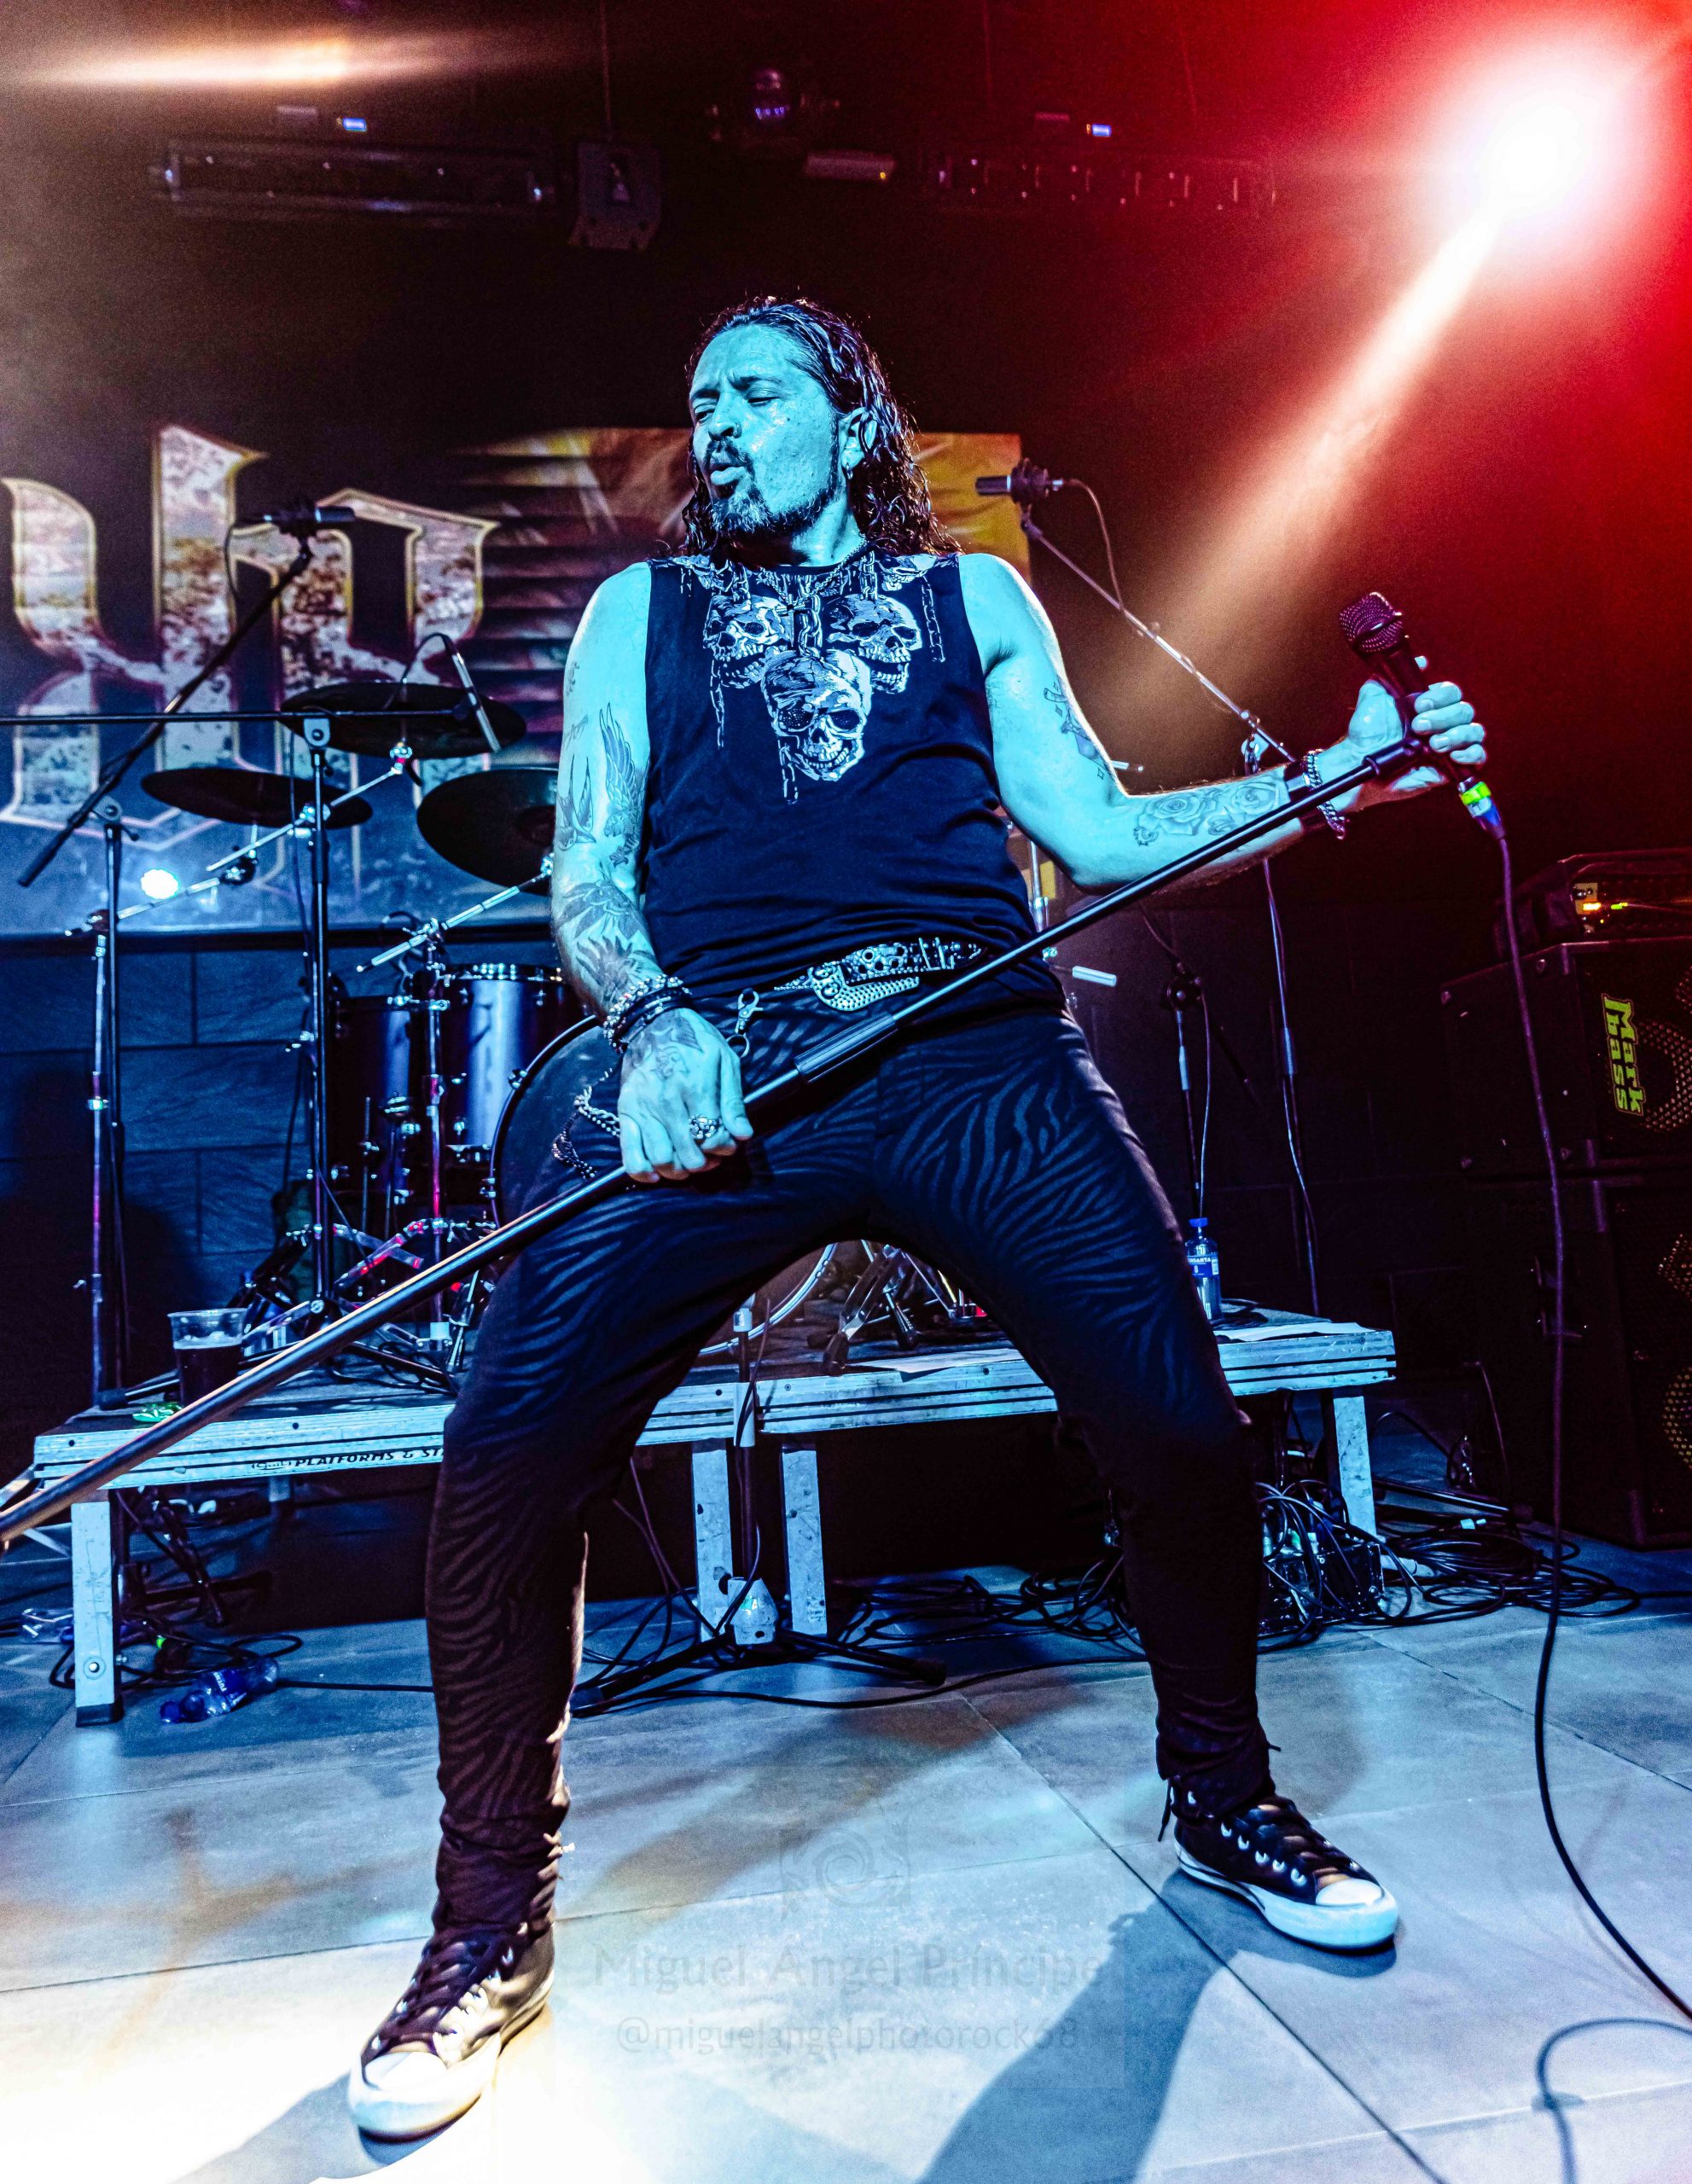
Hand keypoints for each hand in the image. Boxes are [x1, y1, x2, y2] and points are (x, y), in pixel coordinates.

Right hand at [617, 1008, 753, 1182]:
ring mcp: (643, 1109)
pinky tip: (656, 1173)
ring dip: (679, 1170)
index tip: (728, 1143)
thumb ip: (733, 1100)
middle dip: (705, 1162)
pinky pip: (629, 1153)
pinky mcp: (626, 1113)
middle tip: (710, 1156)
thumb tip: (743, 1134)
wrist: (653, 1023)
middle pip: (689, 1154)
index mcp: (695, 1087)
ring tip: (688, 1161)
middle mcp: (667, 1101)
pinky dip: (642, 1171)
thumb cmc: (695, 1041)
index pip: (713, 1136)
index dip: (725, 1147)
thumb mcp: (725, 1060)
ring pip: (662, 1159)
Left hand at [1340, 662, 1487, 809]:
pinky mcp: (1452, 767)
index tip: (1418, 706)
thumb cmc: (1367, 733)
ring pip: (1474, 731)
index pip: (1451, 692)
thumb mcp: (1373, 698)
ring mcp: (1450, 745)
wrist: (1361, 764)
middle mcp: (1443, 723)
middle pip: (1464, 710)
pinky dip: (1472, 754)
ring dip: (1457, 735)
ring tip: (1434, 745)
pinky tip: (1453, 756)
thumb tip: (1420, 661)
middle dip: (1443, 717)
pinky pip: (1478, 757)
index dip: (1439, 697)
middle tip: (1418, 727)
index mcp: (1430, 706)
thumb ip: (1393, 676)